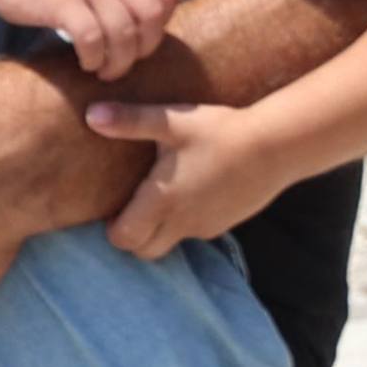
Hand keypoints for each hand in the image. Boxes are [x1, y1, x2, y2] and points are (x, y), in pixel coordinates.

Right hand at [0, 0, 181, 81]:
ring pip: (123, 32)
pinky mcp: (61, 2)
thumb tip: (143, 24)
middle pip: (151, 15)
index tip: (142, 37)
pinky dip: (94, 58)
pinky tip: (86, 62)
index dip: (162, 22)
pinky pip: (92, 38)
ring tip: (104, 70)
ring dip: (118, 61)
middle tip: (126, 61)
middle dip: (145, 48)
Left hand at [84, 100, 284, 258]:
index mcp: (162, 201)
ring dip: (158, 230)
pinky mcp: (224, 224)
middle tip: (130, 208)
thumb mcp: (172, 122)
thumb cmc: (220, 132)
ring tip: (159, 196)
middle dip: (132, 237)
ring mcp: (205, 227)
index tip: (112, 207)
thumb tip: (91, 115)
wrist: (276, 147)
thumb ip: (130, 120)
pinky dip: (184, 222)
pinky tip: (190, 191)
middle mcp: (182, 223)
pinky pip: (194, 233)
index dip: (113, 229)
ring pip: (170, 243)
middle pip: (144, 251)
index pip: (124, 239)